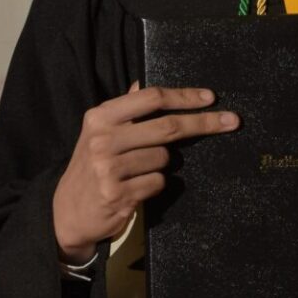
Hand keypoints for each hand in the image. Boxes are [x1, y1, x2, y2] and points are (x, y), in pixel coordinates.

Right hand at [52, 81, 239, 261]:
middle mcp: (103, 139)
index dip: (185, 96)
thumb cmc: (90, 168)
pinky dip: (154, 185)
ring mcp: (110, 168)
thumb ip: (123, 111)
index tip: (211, 98)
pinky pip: (158, 182)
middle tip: (232, 121)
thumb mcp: (99, 134)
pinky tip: (136, 188)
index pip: (151, 98)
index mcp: (101, 117)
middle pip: (168, 126)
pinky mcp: (119, 194)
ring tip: (138, 171)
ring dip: (162, 165)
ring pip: (165, 158)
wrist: (66, 212)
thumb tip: (142, 84)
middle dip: (204, 123)